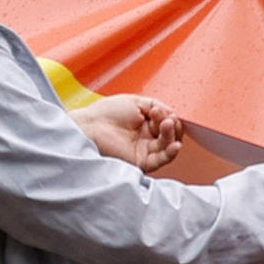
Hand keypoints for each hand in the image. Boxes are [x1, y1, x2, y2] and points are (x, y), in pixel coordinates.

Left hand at [72, 93, 186, 172]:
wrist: (89, 127)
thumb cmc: (104, 114)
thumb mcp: (135, 102)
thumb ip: (156, 105)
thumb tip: (171, 113)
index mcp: (144, 123)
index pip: (166, 122)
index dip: (168, 116)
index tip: (160, 111)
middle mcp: (145, 138)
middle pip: (170, 134)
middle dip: (171, 124)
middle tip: (165, 118)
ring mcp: (144, 150)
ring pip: (168, 146)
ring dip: (171, 135)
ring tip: (167, 124)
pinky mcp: (141, 161)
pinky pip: (161, 160)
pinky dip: (171, 153)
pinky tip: (174, 144)